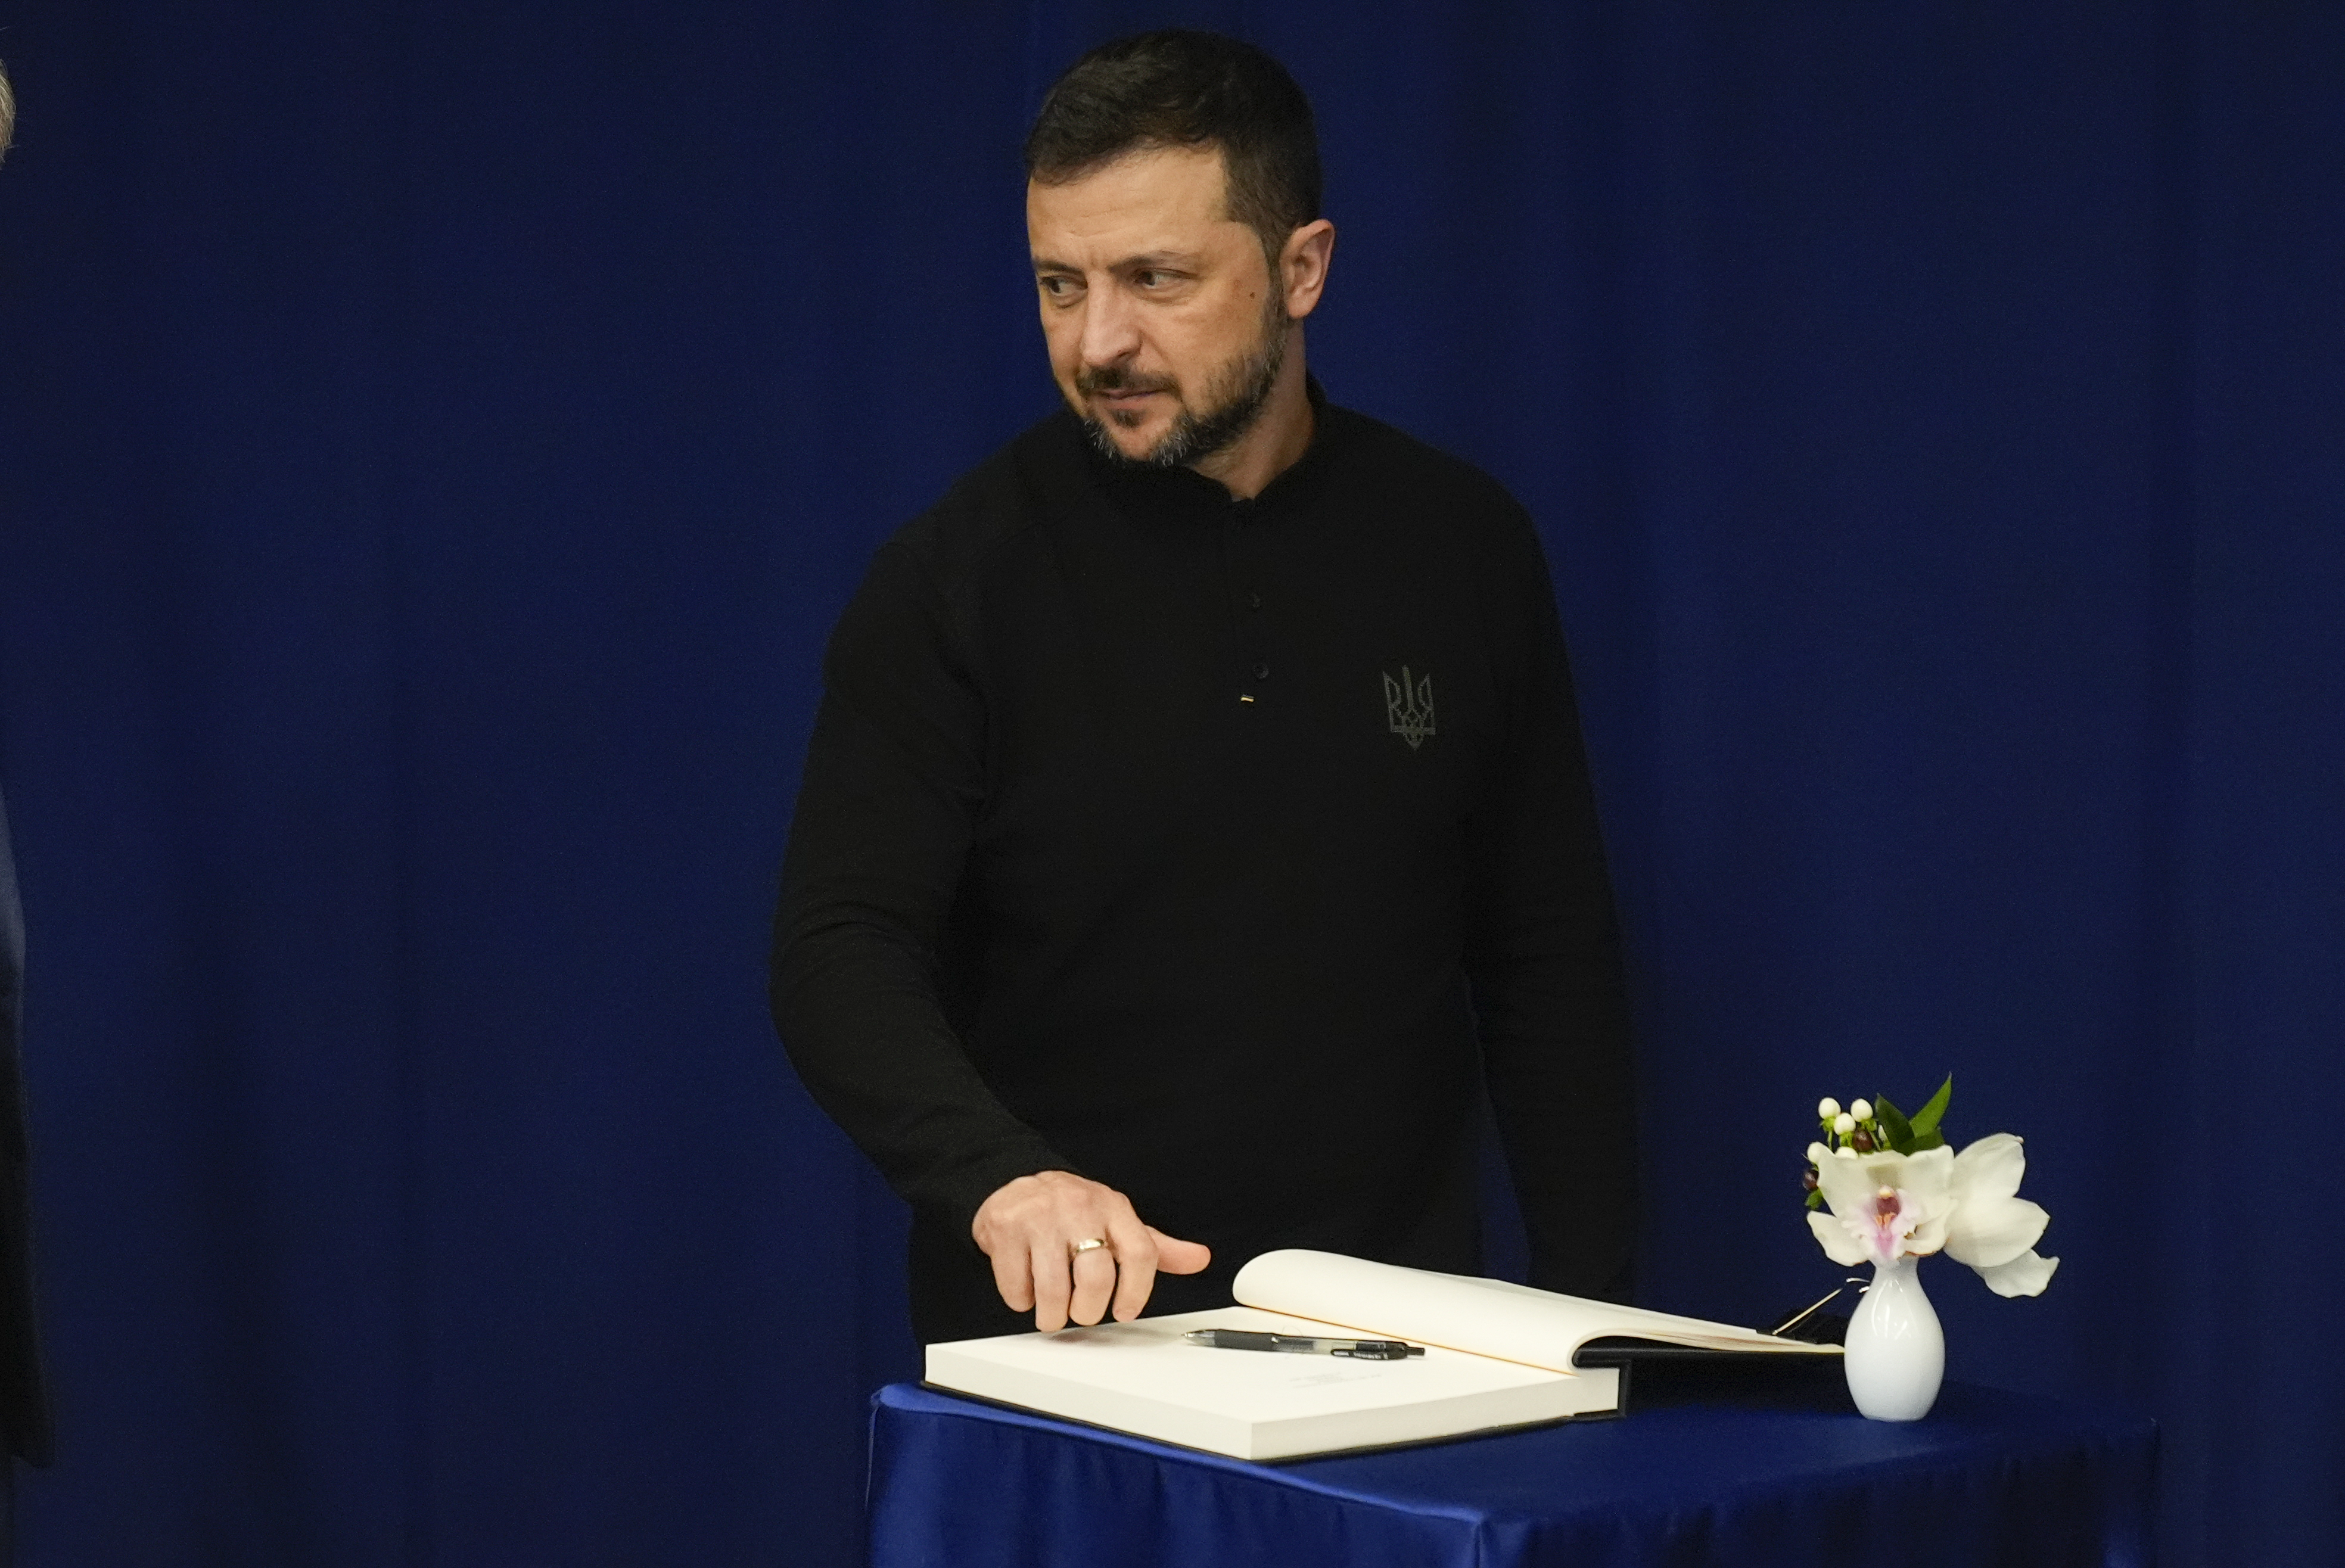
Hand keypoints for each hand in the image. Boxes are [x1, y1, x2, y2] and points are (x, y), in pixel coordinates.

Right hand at [971, 1171, 1210, 1331]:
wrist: (1015, 1182)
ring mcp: (1041, 1217)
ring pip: (1053, 1290)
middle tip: (1081, 1313)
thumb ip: (1156, 1246)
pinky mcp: (1005, 1228)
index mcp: (1113, 1208)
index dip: (1136, 1293)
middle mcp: (1079, 1208)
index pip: (1141, 1254)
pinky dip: (1021, 1300)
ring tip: (1052, 1311)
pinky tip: (1026, 1289)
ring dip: (1052, 1315)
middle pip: (1096, 1278)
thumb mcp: (1117, 1222)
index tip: (1124, 1311)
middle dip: (1088, 1311)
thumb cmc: (1072, 1210)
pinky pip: (1016, 1286)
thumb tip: (1198, 1259)